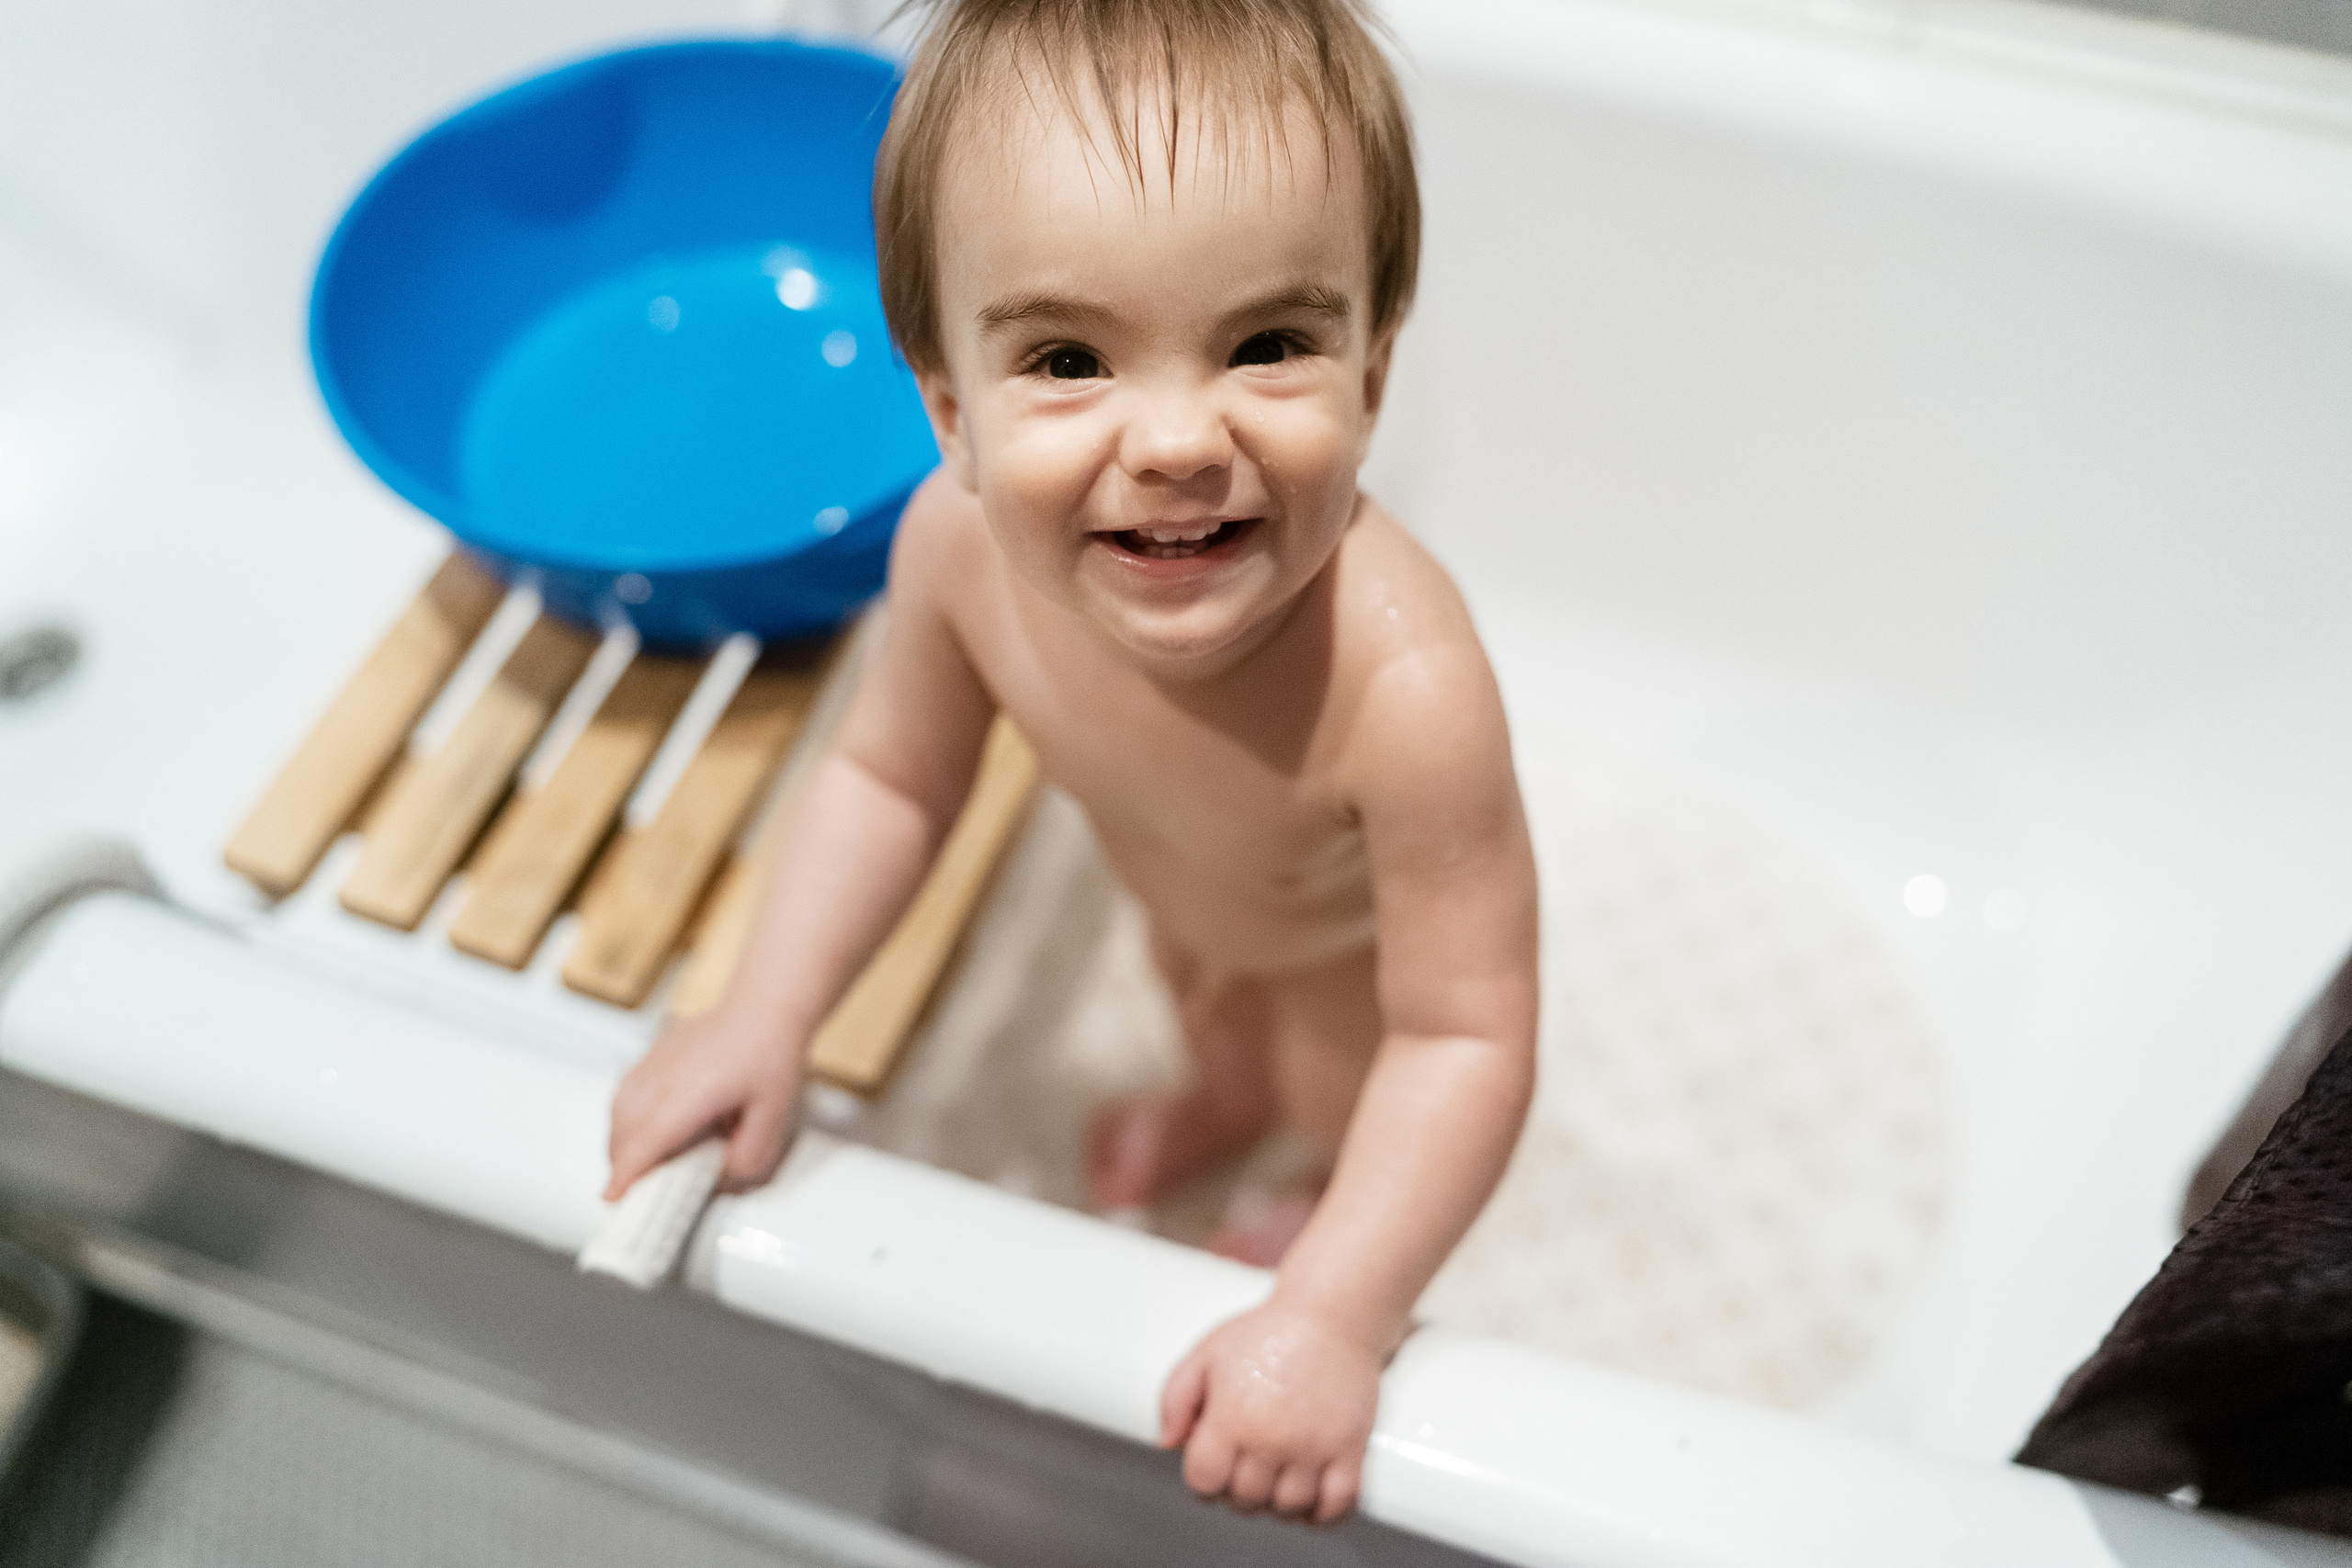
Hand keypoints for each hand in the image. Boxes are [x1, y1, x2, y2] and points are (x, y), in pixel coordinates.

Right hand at [605, 1005, 802, 1199]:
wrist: (761, 1009)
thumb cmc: (767, 1055)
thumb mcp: (774, 1114)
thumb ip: (750, 1155)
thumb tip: (722, 1179)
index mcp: (693, 1092)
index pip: (647, 1139)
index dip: (627, 1171)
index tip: (613, 1196)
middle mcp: (665, 1077)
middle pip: (624, 1130)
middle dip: (622, 1165)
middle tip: (632, 1191)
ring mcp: (653, 1064)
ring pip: (618, 1112)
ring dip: (621, 1143)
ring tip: (637, 1165)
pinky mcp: (650, 1057)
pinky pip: (624, 1094)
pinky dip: (624, 1120)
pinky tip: (643, 1132)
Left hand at [1159, 1297, 1382, 1525]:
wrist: (1331, 1315)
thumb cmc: (1269, 1332)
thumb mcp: (1206, 1353)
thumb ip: (1176, 1398)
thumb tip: (1168, 1444)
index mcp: (1231, 1417)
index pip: (1204, 1483)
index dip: (1204, 1480)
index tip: (1214, 1468)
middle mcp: (1271, 1439)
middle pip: (1245, 1500)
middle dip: (1238, 1490)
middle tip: (1246, 1469)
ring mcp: (1313, 1447)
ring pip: (1289, 1509)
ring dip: (1278, 1504)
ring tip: (1277, 1480)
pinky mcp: (1350, 1449)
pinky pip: (1338, 1504)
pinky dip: (1323, 1514)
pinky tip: (1311, 1500)